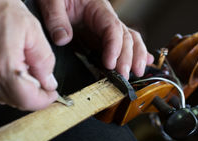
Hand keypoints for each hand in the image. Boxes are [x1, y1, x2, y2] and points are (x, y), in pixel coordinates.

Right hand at [0, 0, 57, 110]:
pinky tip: (9, 70)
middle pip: (16, 103)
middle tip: (42, 82)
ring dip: (19, 93)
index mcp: (3, 66)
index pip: (28, 100)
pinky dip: (5, 87)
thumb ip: (43, 60)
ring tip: (25, 72)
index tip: (52, 93)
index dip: (44, 100)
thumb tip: (48, 82)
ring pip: (4, 99)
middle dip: (33, 97)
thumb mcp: (31, 28)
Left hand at [37, 0, 153, 78]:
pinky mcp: (98, 37)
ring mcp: (103, 28)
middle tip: (124, 76)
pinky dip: (134, 53)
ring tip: (138, 73)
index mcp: (96, 8)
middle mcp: (104, 18)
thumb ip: (56, 18)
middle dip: (128, 57)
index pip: (112, 28)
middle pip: (125, 36)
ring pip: (128, 40)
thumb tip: (63, 39)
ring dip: (135, 57)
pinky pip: (119, 44)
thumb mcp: (52, 0)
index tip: (110, 63)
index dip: (114, 47)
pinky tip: (146, 62)